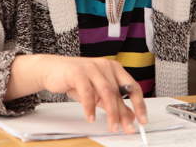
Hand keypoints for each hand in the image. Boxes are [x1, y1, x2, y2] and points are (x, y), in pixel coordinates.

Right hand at [6, 55, 147, 133]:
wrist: (53, 69)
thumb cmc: (77, 80)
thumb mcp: (98, 93)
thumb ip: (114, 102)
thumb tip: (130, 116)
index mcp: (114, 68)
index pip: (133, 87)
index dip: (139, 104)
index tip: (143, 119)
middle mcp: (105, 66)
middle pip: (119, 93)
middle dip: (124, 113)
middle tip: (128, 128)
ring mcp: (92, 68)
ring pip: (106, 92)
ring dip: (111, 112)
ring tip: (112, 127)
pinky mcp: (78, 72)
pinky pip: (87, 93)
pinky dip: (90, 107)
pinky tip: (91, 118)